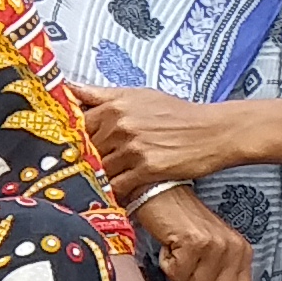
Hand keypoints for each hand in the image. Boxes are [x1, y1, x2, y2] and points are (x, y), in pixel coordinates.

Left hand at [73, 85, 252, 191]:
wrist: (213, 131)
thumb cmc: (177, 113)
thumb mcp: (139, 95)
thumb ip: (101, 95)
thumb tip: (68, 88)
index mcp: (115, 106)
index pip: (77, 125)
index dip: (72, 139)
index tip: (68, 148)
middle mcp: (121, 126)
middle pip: (85, 149)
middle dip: (83, 160)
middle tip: (79, 170)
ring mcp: (133, 149)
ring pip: (99, 169)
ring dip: (97, 178)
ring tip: (95, 183)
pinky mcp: (146, 169)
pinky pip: (117, 186)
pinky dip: (112, 191)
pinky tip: (113, 192)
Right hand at [136, 190, 255, 280]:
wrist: (158, 190)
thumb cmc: (175, 222)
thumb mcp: (203, 253)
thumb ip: (211, 280)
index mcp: (242, 255)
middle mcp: (237, 250)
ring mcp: (219, 246)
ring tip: (171, 259)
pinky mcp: (198, 242)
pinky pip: (176, 275)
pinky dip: (164, 265)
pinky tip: (166, 247)